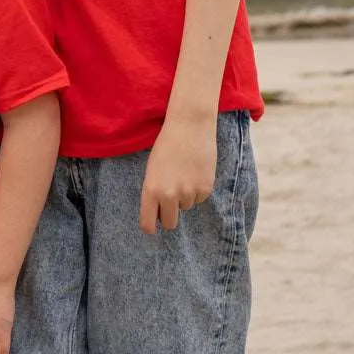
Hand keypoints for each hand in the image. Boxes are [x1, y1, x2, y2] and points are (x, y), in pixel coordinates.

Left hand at [139, 115, 216, 233]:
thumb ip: (154, 191)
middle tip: (169, 201)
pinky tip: (194, 170)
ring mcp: (189, 193)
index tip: (152, 226)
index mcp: (151, 189)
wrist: (189, 127)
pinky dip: (197, 189)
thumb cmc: (166, 145)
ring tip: (183, 172)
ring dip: (184, 196)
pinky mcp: (205, 189)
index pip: (148, 223)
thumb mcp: (152, 168)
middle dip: (169, 216)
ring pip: (185, 207)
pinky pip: (199, 198)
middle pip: (170, 223)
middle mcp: (170, 195)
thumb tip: (159, 211)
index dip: (150, 227)